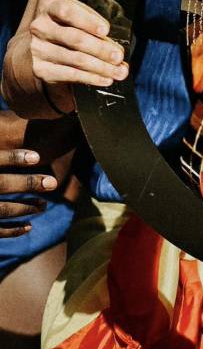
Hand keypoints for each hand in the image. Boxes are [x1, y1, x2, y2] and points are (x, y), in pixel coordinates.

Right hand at [0, 112, 56, 237]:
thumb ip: (0, 142)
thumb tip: (11, 118)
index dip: (13, 158)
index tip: (37, 156)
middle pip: (0, 184)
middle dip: (27, 183)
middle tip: (52, 183)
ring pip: (0, 210)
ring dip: (25, 208)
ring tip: (44, 205)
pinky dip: (12, 230)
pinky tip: (29, 226)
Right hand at [29, 0, 128, 113]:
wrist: (41, 43)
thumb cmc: (68, 26)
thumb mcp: (79, 17)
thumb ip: (95, 27)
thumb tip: (115, 48)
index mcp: (51, 9)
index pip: (68, 12)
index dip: (88, 21)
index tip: (105, 30)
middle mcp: (41, 28)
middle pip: (75, 39)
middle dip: (101, 49)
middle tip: (118, 57)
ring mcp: (38, 50)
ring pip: (76, 59)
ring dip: (102, 67)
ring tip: (119, 72)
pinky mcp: (41, 69)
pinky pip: (70, 75)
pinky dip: (91, 78)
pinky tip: (105, 79)